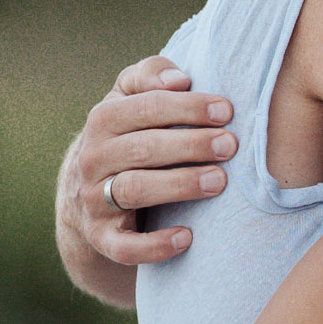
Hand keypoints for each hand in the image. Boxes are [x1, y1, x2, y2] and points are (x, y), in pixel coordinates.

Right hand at [66, 56, 238, 265]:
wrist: (91, 191)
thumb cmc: (131, 134)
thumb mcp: (133, 98)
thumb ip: (151, 76)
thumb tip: (179, 78)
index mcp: (103, 119)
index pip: (146, 107)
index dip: (188, 108)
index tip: (227, 111)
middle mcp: (93, 158)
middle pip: (143, 148)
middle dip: (190, 145)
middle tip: (231, 146)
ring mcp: (94, 199)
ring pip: (135, 190)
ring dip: (179, 185)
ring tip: (220, 182)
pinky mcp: (102, 237)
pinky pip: (124, 247)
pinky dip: (154, 245)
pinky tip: (188, 237)